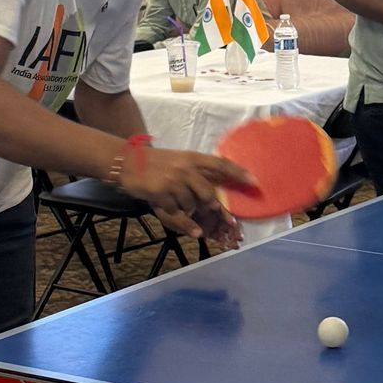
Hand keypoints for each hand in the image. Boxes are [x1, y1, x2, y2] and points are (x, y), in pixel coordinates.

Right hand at [127, 145, 249, 246]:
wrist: (127, 163)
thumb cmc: (155, 163)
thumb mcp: (178, 161)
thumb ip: (196, 171)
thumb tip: (216, 188)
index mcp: (192, 157)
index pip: (220, 163)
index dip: (238, 173)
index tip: (254, 182)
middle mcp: (184, 168)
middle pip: (208, 192)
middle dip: (215, 207)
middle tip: (223, 217)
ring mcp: (172, 180)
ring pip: (191, 205)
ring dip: (190, 212)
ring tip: (183, 209)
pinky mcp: (161, 192)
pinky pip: (177, 213)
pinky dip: (183, 221)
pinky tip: (188, 225)